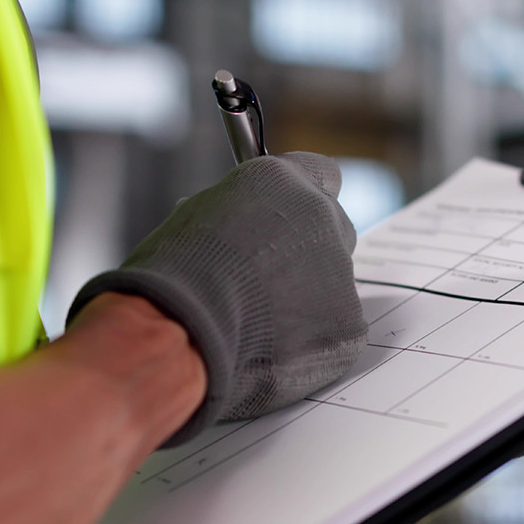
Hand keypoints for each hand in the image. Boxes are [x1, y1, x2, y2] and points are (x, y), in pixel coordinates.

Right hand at [69, 153, 366, 444]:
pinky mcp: (348, 324)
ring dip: (307, 303)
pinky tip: (272, 349)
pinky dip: (310, 344)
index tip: (289, 220)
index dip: (303, 201)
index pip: (321, 175)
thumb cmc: (176, 272)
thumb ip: (239, 214)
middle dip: (308, 254)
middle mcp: (323, 218)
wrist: (187, 325)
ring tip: (258, 325)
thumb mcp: (198, 216)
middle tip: (270, 282)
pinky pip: (336, 332)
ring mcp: (341, 273)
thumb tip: (242, 224)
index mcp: (285, 181)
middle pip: (332, 232)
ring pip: (334, 287)